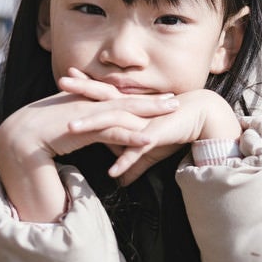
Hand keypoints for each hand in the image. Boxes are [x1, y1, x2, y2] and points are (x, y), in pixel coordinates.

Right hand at [0, 85, 177, 219]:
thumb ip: (79, 130)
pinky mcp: (81, 129)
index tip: (158, 98)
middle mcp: (85, 103)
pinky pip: (110, 132)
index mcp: (81, 103)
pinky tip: (149, 140)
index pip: (114, 99)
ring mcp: (84, 114)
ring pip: (123, 112)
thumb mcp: (63, 132)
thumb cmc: (37, 140)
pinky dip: (130, 135)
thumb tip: (88, 134)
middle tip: (176, 100)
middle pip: (124, 100)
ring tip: (172, 115)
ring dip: (149, 113)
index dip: (137, 99)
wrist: (17, 141)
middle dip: (151, 100)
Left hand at [59, 71, 240, 185]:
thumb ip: (132, 163)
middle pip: (102, 100)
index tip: (63, 80)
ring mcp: (142, 124)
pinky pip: (137, 150)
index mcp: (129, 109)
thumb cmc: (173, 129)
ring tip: (70, 129)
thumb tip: (119, 181)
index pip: (102, 96)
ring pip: (114, 124)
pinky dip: (125, 160)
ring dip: (92, 126)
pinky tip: (113, 172)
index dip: (83, 88)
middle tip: (60, 82)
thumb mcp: (148, 149)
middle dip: (81, 91)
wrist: (201, 118)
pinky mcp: (155, 137)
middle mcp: (133, 112)